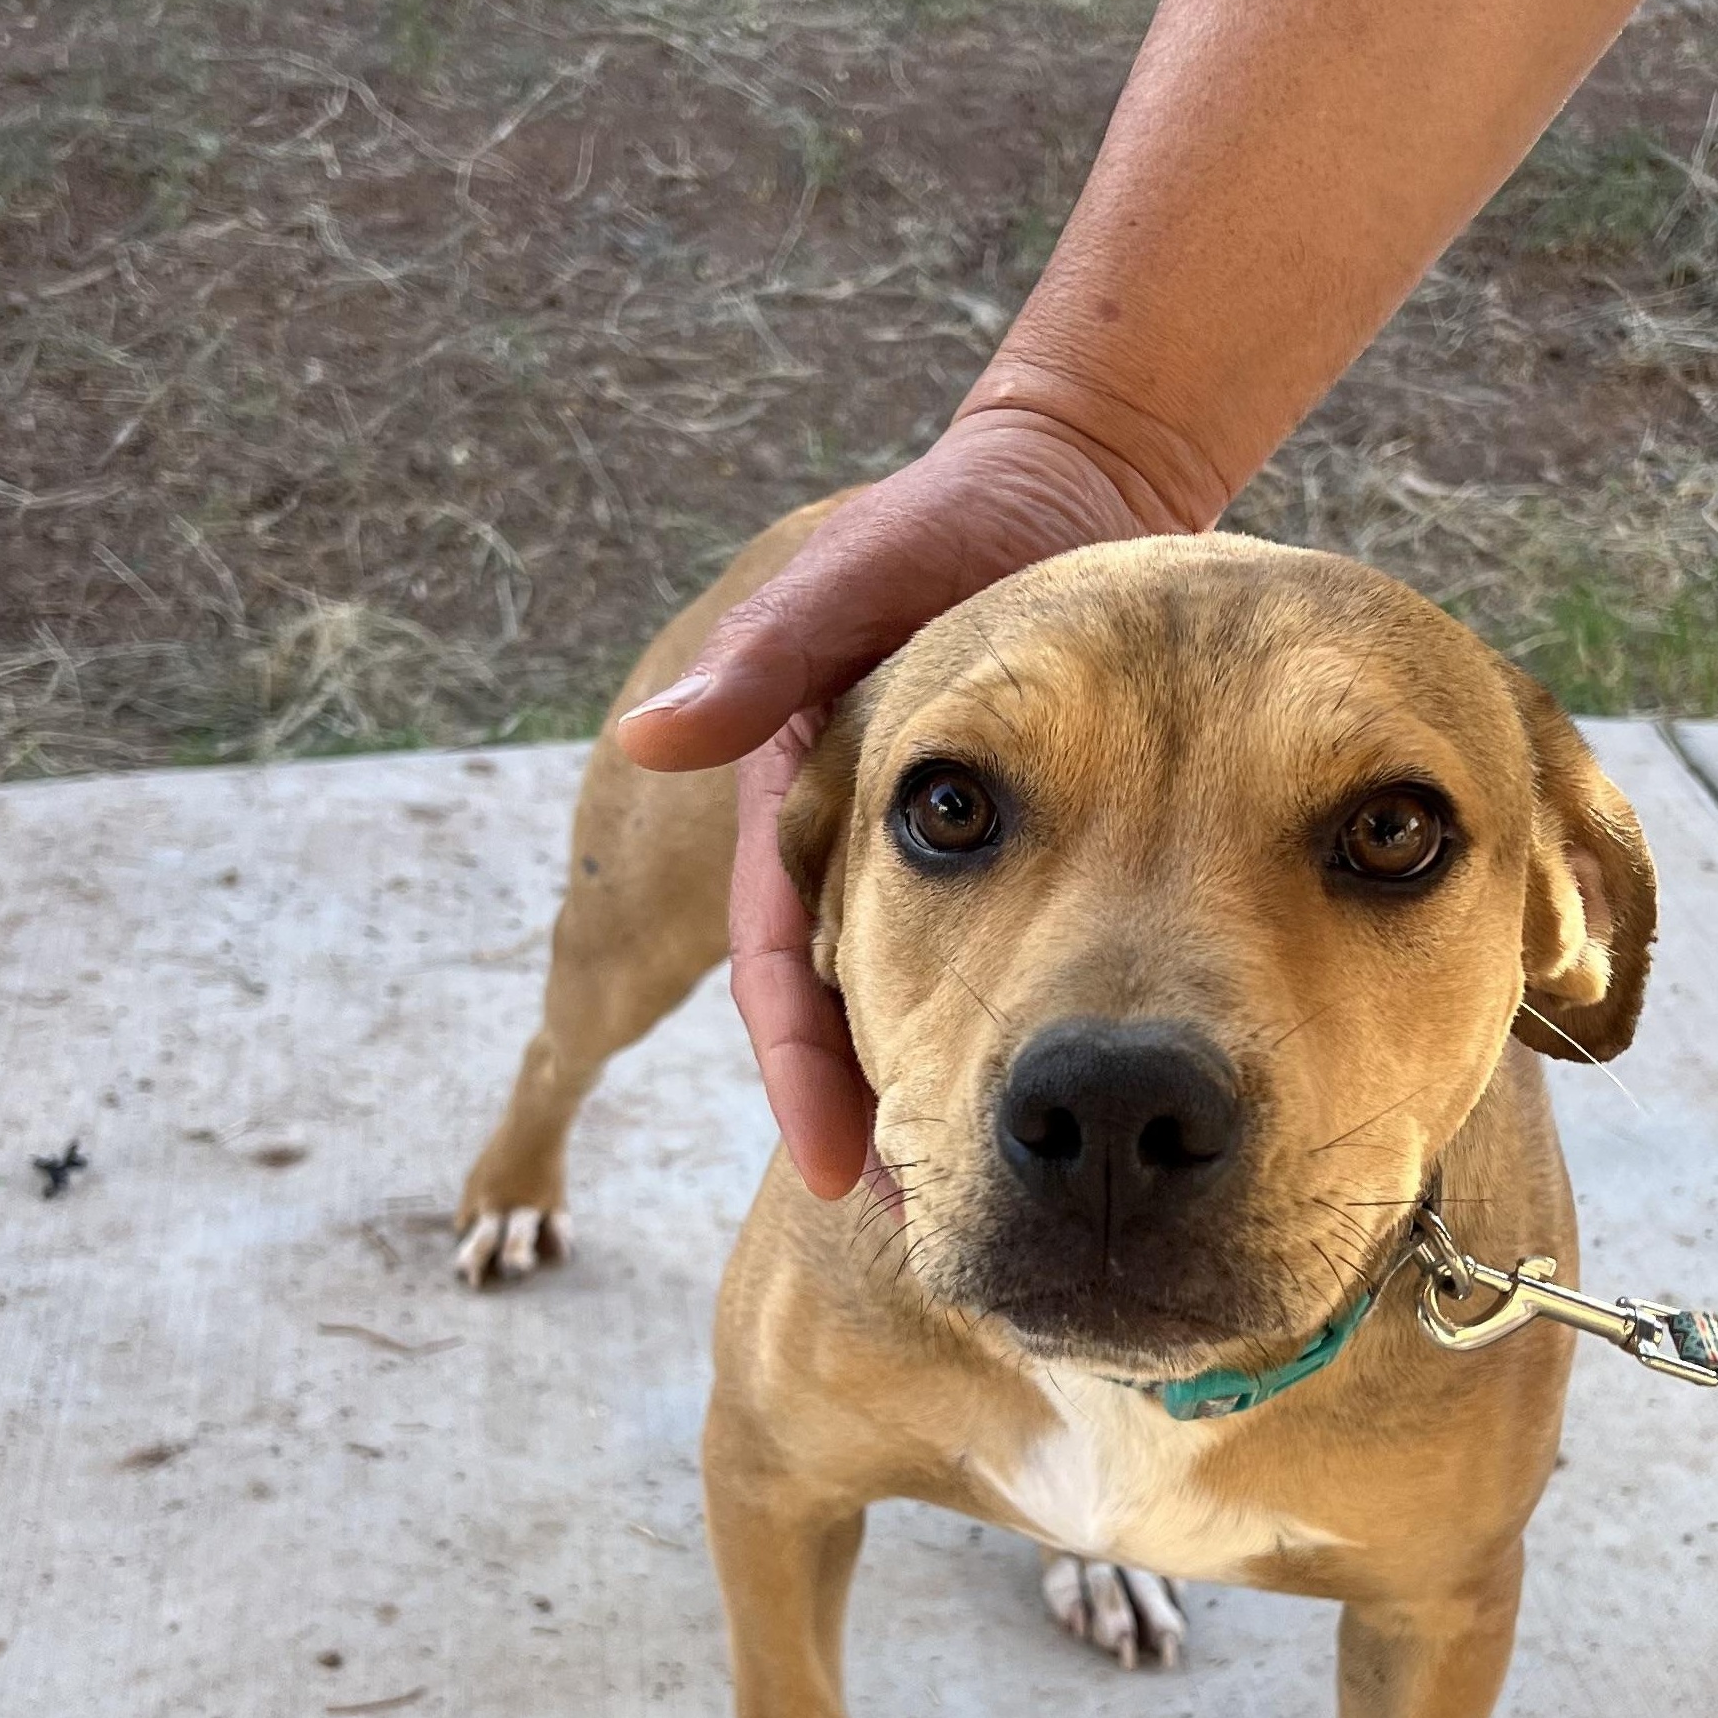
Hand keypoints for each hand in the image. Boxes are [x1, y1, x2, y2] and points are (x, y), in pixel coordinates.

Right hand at [614, 406, 1205, 1197]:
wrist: (1068, 495)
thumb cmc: (947, 524)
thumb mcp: (854, 576)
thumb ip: (767, 656)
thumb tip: (650, 737)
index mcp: (795, 802)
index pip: (785, 965)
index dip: (803, 1070)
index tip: (838, 1162)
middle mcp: (850, 849)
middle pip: (849, 1016)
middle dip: (879, 1118)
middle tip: (933, 1221)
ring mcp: (927, 860)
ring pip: (923, 1008)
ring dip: (946, 1100)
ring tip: (1002, 1200)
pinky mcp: (1005, 856)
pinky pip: (999, 964)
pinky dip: (1012, 1038)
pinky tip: (1059, 1105)